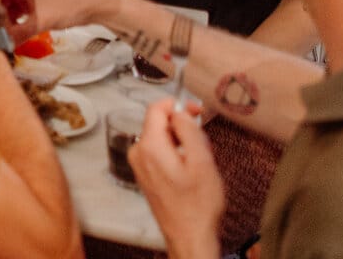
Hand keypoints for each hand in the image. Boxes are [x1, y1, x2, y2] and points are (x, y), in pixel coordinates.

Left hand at [130, 101, 223, 258]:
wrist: (189, 236)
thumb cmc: (198, 204)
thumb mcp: (201, 160)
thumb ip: (188, 130)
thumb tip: (180, 111)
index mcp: (149, 146)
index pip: (156, 108)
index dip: (178, 105)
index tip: (196, 110)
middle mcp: (138, 152)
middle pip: (158, 123)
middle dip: (182, 127)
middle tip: (203, 142)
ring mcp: (139, 165)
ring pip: (161, 138)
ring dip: (180, 142)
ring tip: (199, 161)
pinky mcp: (145, 175)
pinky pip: (159, 153)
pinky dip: (175, 154)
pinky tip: (190, 171)